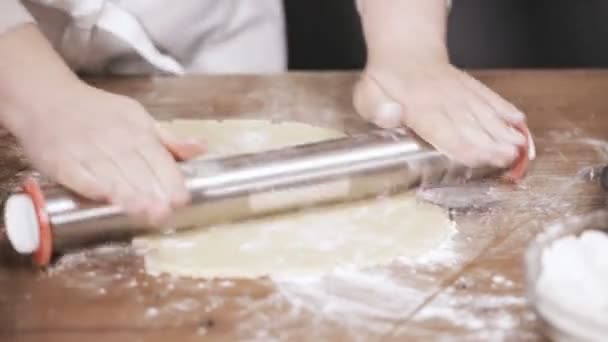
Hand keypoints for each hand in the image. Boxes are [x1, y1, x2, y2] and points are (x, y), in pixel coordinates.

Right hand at [9, 83, 204, 224]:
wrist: (45, 98)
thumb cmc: (98, 113)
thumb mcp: (137, 117)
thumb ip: (168, 139)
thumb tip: (202, 148)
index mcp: (136, 130)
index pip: (157, 157)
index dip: (170, 179)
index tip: (182, 199)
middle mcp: (113, 140)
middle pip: (136, 169)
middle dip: (151, 192)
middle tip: (165, 213)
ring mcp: (86, 151)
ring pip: (110, 175)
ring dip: (127, 194)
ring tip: (144, 212)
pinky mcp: (60, 161)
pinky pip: (78, 175)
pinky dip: (91, 186)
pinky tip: (105, 198)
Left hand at [353, 62, 527, 167]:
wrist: (405, 51)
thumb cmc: (384, 82)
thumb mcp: (367, 96)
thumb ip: (377, 109)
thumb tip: (391, 115)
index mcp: (418, 107)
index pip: (443, 130)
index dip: (463, 146)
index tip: (482, 157)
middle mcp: (443, 100)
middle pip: (469, 125)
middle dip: (491, 143)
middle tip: (510, 158)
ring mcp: (458, 92)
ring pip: (483, 112)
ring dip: (502, 129)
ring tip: (520, 146)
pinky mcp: (468, 86)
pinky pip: (488, 96)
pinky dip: (504, 107)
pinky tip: (519, 120)